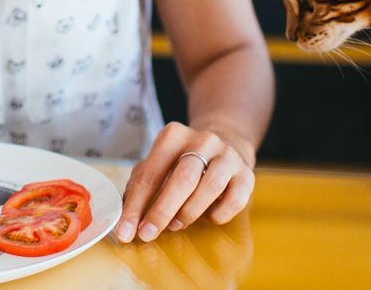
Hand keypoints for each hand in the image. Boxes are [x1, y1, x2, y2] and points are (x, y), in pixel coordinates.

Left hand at [114, 121, 255, 241]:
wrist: (225, 145)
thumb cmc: (182, 162)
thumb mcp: (158, 165)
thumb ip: (140, 187)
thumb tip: (125, 220)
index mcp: (173, 135)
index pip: (150, 173)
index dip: (135, 206)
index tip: (125, 231)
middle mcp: (203, 140)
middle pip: (182, 179)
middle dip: (161, 211)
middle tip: (147, 234)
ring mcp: (227, 156)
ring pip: (210, 187)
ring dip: (189, 212)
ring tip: (176, 224)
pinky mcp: (246, 174)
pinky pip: (233, 200)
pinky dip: (217, 214)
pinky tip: (206, 216)